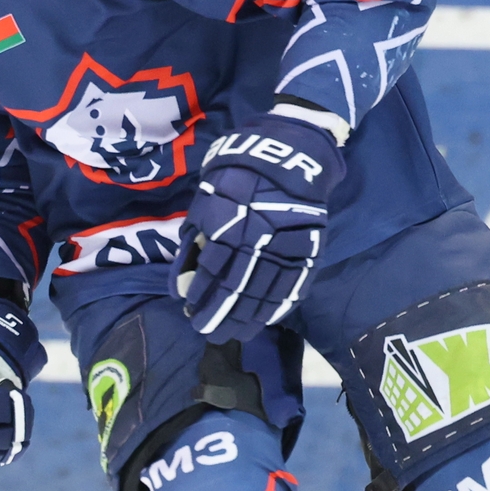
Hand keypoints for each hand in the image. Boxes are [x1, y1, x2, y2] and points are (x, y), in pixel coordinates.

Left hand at [175, 114, 345, 341]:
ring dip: (247, 317)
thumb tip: (181, 279)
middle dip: (221, 314)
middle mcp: (259, 239)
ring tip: (233, 334)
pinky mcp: (308, 249)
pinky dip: (277, 307)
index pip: (212, 270)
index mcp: (230, 224)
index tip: (189, 312)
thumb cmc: (238, 176)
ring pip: (265, 292)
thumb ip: (195, 238)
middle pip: (238, 287)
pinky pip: (293, 285)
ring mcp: (287, 246)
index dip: (200, 295)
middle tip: (208, 333)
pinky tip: (264, 321)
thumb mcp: (208, 200)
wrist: (289, 156)